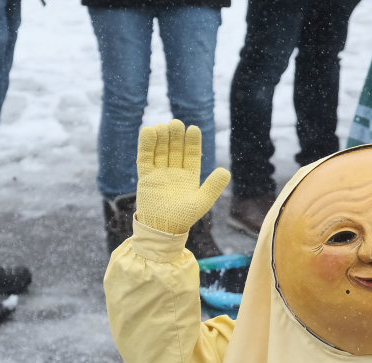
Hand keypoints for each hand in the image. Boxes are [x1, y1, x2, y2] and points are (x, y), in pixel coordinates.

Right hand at [135, 120, 230, 234]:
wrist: (163, 230)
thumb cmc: (183, 218)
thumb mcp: (202, 202)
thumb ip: (213, 187)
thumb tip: (226, 171)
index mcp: (189, 177)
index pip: (191, 155)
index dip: (192, 142)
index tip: (193, 129)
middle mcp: (174, 172)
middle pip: (175, 149)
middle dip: (175, 136)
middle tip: (176, 123)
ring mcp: (159, 173)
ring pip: (160, 150)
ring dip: (161, 138)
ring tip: (164, 126)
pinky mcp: (146, 176)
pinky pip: (145, 158)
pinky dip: (147, 145)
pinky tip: (149, 132)